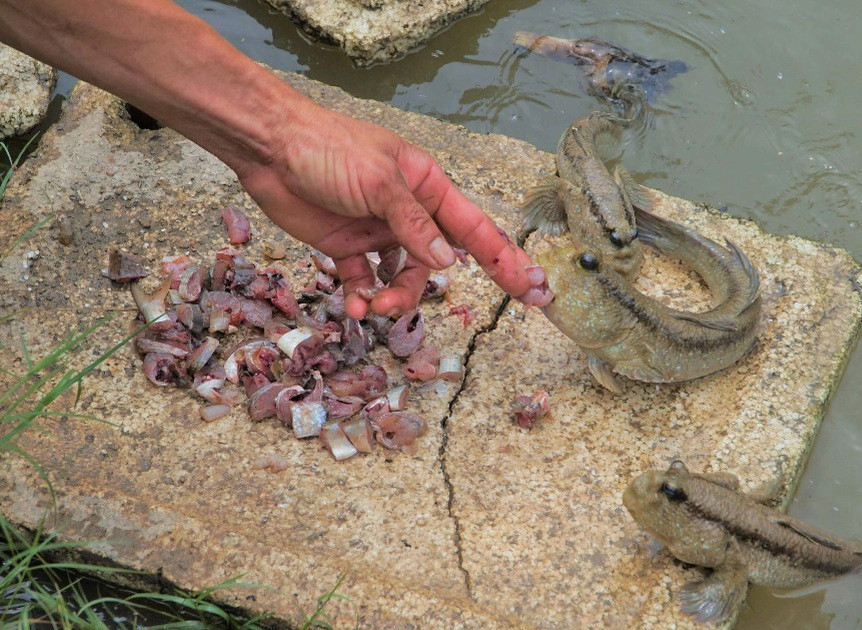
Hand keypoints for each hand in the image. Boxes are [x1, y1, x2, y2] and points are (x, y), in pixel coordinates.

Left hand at [234, 102, 550, 318]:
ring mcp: (379, 231)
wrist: (268, 147)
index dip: (507, 259)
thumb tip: (448, 263)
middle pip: (445, 257)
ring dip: (395, 297)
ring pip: (404, 277)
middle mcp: (409, 212)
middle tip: (488, 307)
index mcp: (428, 187)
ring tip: (376, 307)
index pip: (476, 229)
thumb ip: (414, 225)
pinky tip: (354, 306)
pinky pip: (365, 281)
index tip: (535, 287)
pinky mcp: (346, 247)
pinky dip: (362, 296)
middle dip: (458, 286)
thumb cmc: (329, 150)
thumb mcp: (380, 183)